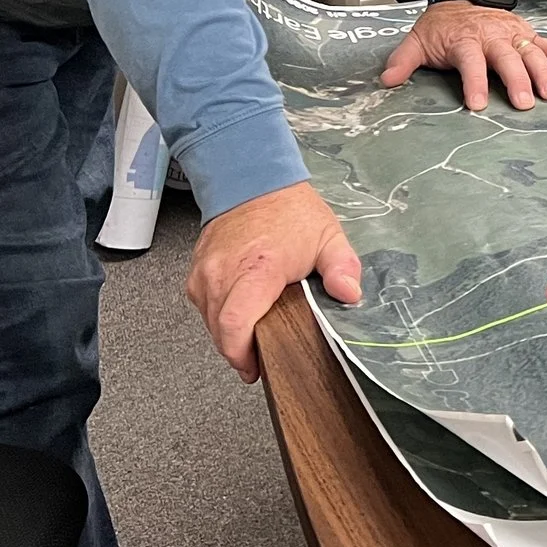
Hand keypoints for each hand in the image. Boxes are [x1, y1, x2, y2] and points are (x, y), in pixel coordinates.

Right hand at [186, 182, 359, 382]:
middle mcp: (224, 271)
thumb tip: (349, 295)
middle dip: (239, 350)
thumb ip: (343, 268)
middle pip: (219, 330)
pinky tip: (240, 310)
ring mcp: (206, 271)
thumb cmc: (289, 210)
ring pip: (209, 321)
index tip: (254, 367)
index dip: (241, 354)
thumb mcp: (329, 237)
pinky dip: (220, 315)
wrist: (254, 180)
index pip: (235, 323)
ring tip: (254, 332)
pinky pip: (204, 305)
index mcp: (258, 267)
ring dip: (229, 333)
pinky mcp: (198, 270)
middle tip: (261, 356)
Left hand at [378, 0, 546, 111]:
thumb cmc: (443, 25)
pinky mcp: (528, 34)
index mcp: (465, 39)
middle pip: (507, 58)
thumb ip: (403, 61)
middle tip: (524, 103)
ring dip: (544, 73)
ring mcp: (514, 34)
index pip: (470, 62)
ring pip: (532, 53)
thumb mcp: (417, 40)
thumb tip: (386, 81)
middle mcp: (493, 36)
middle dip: (517, 80)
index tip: (477, 104)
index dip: (474, 82)